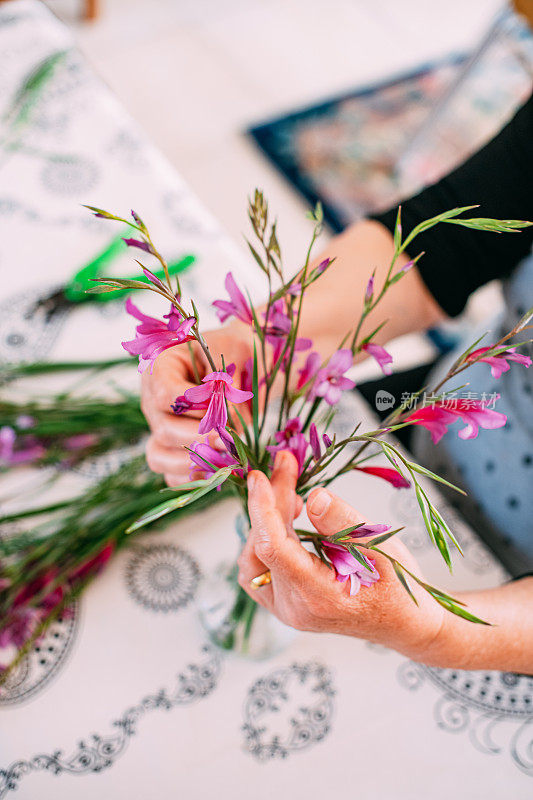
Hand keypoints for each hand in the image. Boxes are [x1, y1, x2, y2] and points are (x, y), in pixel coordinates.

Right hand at [142, 321, 251, 484]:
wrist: (246, 362)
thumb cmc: (239, 351)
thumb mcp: (239, 353)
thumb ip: (230, 382)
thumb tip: (226, 419)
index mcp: (163, 367)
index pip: (165, 395)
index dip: (195, 408)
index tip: (223, 409)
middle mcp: (153, 398)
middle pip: (164, 429)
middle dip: (200, 439)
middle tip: (229, 441)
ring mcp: (159, 426)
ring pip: (160, 456)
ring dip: (194, 462)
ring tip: (225, 458)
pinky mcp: (171, 449)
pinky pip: (171, 474)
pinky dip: (193, 478)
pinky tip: (218, 470)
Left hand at [237, 451, 444, 661]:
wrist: (402, 623)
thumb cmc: (396, 586)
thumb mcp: (380, 547)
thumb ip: (344, 522)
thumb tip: (313, 497)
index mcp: (317, 596)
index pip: (272, 548)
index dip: (262, 508)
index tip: (260, 476)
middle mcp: (293, 608)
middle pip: (261, 547)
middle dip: (270, 502)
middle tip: (286, 467)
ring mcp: (284, 609)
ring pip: (253, 558)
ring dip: (266, 520)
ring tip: (291, 494)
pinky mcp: (283, 602)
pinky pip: (258, 567)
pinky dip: (266, 537)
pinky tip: (286, 518)